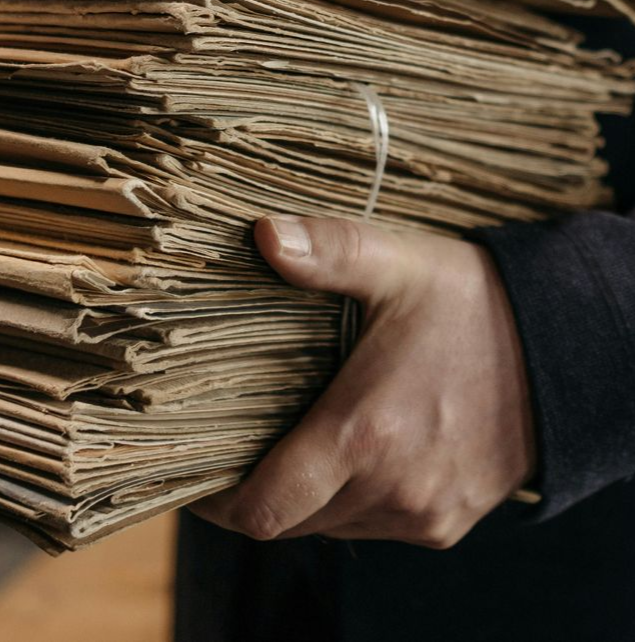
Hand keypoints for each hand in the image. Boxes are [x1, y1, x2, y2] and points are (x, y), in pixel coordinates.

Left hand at [193, 216, 536, 548]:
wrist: (565, 347)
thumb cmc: (474, 303)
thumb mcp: (398, 262)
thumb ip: (326, 250)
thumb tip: (261, 235)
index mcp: (365, 434)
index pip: (264, 509)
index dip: (219, 501)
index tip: (197, 470)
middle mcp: (392, 489)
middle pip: (293, 521)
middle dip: (259, 490)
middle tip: (238, 440)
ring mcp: (424, 512)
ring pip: (333, 526)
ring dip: (308, 495)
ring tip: (294, 437)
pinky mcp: (448, 521)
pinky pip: (378, 526)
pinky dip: (354, 500)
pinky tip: (355, 447)